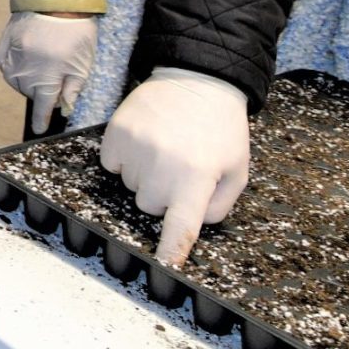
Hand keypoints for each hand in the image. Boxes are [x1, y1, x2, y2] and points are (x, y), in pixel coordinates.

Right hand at [0, 11, 97, 129]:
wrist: (55, 0)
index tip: (39, 130)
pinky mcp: (3, 45)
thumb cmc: (76, 32)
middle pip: (30, 93)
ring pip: (15, 81)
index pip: (43, 106)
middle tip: (54, 81)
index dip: (42, 120)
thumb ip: (73, 88)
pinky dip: (13, 69)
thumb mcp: (83, 63)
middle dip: (41, 92)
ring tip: (40, 69)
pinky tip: (24, 62)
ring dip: (27, 81)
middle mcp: (26, 71)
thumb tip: (64, 107)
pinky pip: (4, 65)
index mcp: (48, 77)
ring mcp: (12, 57)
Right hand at [100, 69, 250, 268]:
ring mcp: (136, 148)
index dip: (171, 250)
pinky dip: (125, 158)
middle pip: (148, 205)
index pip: (180, 224)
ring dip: (144, 175)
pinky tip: (144, 141)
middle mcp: (163, 165)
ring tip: (164, 148)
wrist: (196, 80)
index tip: (164, 267)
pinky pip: (112, 164)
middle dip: (163, 193)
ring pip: (129, 185)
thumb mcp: (236, 170)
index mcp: (197, 176)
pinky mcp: (115, 133)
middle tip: (180, 167)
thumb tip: (193, 222)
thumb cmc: (221, 128)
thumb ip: (219, 205)